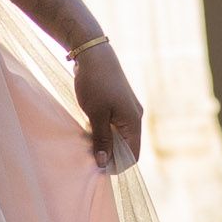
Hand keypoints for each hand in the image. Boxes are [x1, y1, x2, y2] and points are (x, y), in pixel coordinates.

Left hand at [73, 44, 145, 174]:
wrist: (94, 53)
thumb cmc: (95, 83)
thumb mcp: (96, 115)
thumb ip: (101, 140)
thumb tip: (104, 163)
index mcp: (133, 122)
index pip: (133, 155)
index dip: (117, 165)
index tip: (98, 168)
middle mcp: (135, 117)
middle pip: (127, 146)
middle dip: (110, 155)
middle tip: (89, 157)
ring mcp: (127, 109)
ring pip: (119, 135)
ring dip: (105, 142)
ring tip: (87, 144)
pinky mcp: (118, 103)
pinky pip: (114, 125)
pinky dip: (103, 131)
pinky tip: (88, 131)